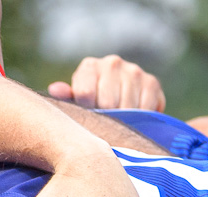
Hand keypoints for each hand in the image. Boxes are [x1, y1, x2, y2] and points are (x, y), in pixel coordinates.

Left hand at [49, 55, 165, 110]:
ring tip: (123, 119)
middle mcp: (112, 63)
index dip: (89, 112)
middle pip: (108, 104)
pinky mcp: (152, 82)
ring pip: (128, 109)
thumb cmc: (96, 100)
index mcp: (90, 66)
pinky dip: (142, 118)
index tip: (92, 117)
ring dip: (126, 120)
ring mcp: (133, 71)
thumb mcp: (78, 99)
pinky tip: (136, 116)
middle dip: (108, 118)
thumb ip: (67, 96)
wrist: (125, 94)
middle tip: (109, 121)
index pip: (85, 94)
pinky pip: (146, 109)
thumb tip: (55, 89)